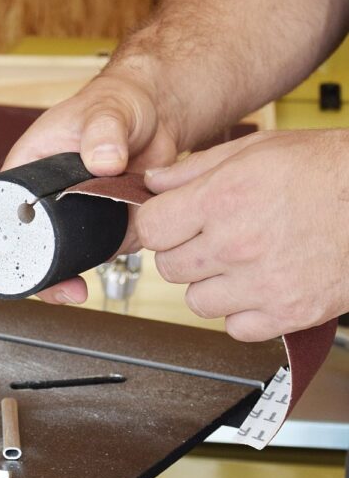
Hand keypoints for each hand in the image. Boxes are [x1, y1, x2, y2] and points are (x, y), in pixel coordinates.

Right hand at [2, 72, 178, 304]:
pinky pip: (106, 248)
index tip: (25, 266)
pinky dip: (114, 255)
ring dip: (79, 271)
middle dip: (48, 274)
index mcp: (30, 171)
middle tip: (66, 288)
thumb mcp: (107, 110)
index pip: (7, 213)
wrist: (156, 114)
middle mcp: (49, 198)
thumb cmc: (118, 103)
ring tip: (83, 287)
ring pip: (70, 254)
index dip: (10, 245)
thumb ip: (104, 130)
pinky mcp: (108, 222)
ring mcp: (79, 214)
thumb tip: (103, 161)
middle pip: (35, 246)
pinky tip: (122, 248)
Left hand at [140, 129, 348, 340]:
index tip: (168, 224)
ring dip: (208, 284)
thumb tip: (153, 183)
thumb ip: (195, 169)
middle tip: (207, 239)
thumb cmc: (327, 170)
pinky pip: (235, 327)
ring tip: (236, 263)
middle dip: (181, 252)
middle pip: (168, 267)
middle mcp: (236, 244)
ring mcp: (261, 284)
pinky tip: (256, 286)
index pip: (150, 229)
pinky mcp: (287, 313)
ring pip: (195, 301)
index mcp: (222, 199)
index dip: (156, 225)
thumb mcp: (256, 150)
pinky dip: (240, 312)